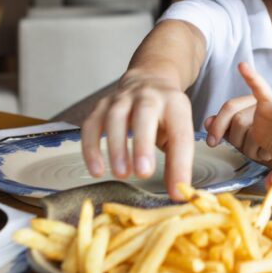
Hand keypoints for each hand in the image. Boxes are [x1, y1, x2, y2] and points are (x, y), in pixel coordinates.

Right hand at [80, 71, 194, 200]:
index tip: (177, 190)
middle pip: (144, 116)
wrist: (150, 79)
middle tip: (143, 173)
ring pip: (115, 118)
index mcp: (175, 105)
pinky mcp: (101, 105)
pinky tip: (96, 170)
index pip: (180, 134)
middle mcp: (149, 97)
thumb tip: (177, 193)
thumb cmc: (165, 114)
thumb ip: (178, 161)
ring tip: (121, 174)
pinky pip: (91, 125)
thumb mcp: (179, 131)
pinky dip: (91, 147)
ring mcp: (123, 98)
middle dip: (143, 145)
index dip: (180, 163)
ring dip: (116, 147)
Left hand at [204, 95, 262, 159]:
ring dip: (248, 148)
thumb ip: (223, 126)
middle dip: (235, 139)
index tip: (211, 143)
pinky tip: (263, 154)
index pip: (230, 106)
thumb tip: (206, 122)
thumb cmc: (262, 137)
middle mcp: (264, 103)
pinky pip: (262, 145)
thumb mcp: (239, 132)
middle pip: (239, 120)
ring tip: (256, 150)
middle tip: (242, 147)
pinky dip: (259, 153)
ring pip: (251, 133)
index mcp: (250, 100)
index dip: (218, 125)